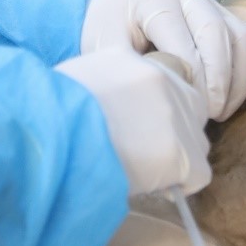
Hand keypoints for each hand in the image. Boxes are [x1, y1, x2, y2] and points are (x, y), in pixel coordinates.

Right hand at [59, 49, 214, 198]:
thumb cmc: (46, 116)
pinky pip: (199, 174)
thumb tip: (109, 109)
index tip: (137, 126)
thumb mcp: (72, 82)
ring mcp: (176, 115)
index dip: (153, 108)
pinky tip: (154, 186)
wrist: (49, 139)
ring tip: (145, 171)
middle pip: (190, 107)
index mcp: (129, 59)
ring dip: (178, 157)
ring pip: (197, 141)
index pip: (162, 81)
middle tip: (145, 151)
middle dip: (175, 130)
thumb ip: (100, 85)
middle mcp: (161, 80)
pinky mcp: (182, 152)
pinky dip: (182, 184)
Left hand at [82, 0, 245, 119]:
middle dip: (217, 79)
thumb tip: (149, 92)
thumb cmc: (108, 30)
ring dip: (239, 79)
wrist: (115, 8)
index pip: (178, 31)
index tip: (188, 105)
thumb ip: (121, 62)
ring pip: (241, 36)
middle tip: (208, 114)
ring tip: (220, 113)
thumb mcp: (101, 44)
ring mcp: (211, 2)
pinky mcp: (228, 17)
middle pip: (216, 31)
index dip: (188, 72)